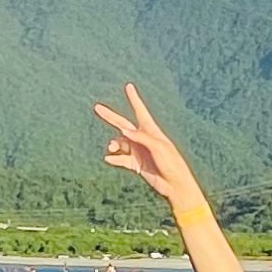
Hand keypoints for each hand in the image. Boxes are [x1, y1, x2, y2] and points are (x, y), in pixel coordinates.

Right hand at [93, 83, 205, 216]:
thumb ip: (141, 137)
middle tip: (97, 107)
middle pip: (122, 124)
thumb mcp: (158, 147)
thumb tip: (123, 131)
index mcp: (151, 131)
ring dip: (114, 145)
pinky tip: (109, 159)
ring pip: (119, 143)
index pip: (140, 111)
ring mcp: (138, 151)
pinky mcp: (136, 164)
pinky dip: (114, 159)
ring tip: (112, 149)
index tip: (129, 86)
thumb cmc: (171, 163)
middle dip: (110, 116)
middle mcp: (142, 139)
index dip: (134, 99)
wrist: (174, 185)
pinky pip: (121, 159)